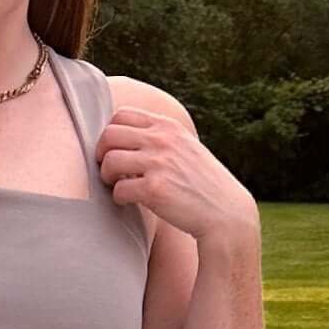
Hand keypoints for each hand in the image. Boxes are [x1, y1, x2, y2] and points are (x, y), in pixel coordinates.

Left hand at [96, 105, 257, 245]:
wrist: (225, 212)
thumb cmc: (202, 184)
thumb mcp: (185, 148)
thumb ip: (160, 138)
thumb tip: (125, 137)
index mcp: (168, 127)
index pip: (121, 115)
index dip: (111, 134)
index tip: (116, 151)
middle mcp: (162, 140)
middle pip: (109, 135)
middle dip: (102, 154)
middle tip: (110, 170)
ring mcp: (158, 163)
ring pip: (109, 161)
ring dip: (107, 176)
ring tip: (119, 185)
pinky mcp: (155, 189)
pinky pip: (119, 189)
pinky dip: (119, 197)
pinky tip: (129, 201)